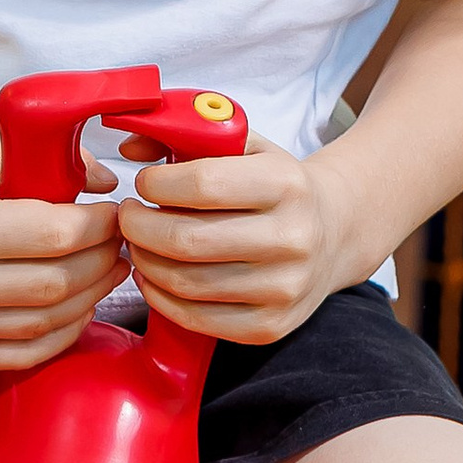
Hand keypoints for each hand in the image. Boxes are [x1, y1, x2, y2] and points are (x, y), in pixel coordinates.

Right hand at [0, 132, 126, 370]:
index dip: (100, 225)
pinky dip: (64, 332)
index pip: (56, 235)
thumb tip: (106, 185)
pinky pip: (26, 355)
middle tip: (119, 243)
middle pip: (57, 284)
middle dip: (103, 261)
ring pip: (48, 323)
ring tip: (106, 270)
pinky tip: (79, 305)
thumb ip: (47, 158)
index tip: (115, 213)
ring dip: (91, 297)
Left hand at [115, 134, 351, 346]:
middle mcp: (292, 238)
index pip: (201, 183)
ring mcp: (283, 288)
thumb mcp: (245, 146)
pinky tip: (154, 275)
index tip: (144, 183)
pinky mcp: (270, 326)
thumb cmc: (274, 186)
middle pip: (186, 239)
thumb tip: (129, 147)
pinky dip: (159, 297)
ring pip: (184, 282)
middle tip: (128, 217)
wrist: (333, 233)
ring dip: (144, 261)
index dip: (156, 183)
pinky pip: (195, 318)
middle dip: (138, 227)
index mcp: (286, 184)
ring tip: (139, 243)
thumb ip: (188, 135)